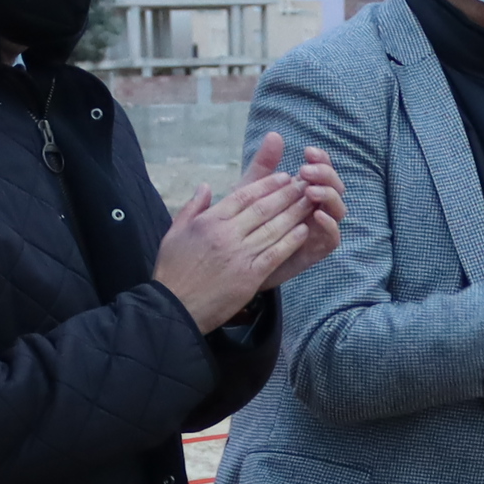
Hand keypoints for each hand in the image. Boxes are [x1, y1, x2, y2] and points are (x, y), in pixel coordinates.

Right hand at [154, 167, 312, 331]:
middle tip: (304, 184)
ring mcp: (240, 255)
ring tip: (310, 202)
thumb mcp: (174, 233)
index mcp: (209, 221)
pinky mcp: (250, 276)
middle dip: (287, 194)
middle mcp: (227, 235)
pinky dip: (291, 241)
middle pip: (263, 208)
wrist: (174, 306)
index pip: (243, 195)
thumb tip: (206, 186)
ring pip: (273, 229)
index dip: (266, 184)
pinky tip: (304, 231)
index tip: (283, 177)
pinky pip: (275, 254)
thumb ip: (193, 207)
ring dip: (294, 213)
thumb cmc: (172, 271)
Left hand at [239, 131, 344, 283]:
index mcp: (304, 191)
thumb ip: (264, 166)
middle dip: (326, 175)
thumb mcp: (251, 191)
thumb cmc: (243, 224)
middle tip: (307, 171)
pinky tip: (316, 216)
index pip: (322, 170)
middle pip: (335, 187)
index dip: (321, 159)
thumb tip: (275, 135)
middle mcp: (316, 208)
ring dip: (329, 197)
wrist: (234, 262)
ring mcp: (318, 229)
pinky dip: (329, 226)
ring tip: (311, 191)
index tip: (307, 151)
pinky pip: (333, 238)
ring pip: (339, 210)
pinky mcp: (316, 251)